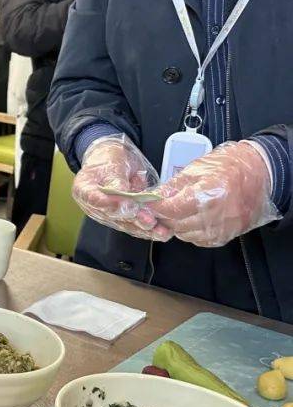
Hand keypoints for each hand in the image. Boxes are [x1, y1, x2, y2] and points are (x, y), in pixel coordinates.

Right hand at [71, 134, 170, 240]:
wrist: (114, 162)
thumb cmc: (109, 159)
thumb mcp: (112, 163)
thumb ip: (116, 179)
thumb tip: (121, 191)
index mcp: (84, 191)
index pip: (95, 200)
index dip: (111, 205)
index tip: (128, 205)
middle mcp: (94, 207)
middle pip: (113, 216)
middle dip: (134, 219)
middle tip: (149, 220)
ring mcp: (108, 215)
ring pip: (126, 224)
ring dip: (144, 229)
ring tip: (161, 231)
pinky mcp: (121, 219)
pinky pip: (134, 226)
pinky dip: (148, 230)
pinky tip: (161, 232)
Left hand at [149, 141, 279, 247]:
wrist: (261, 174)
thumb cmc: (230, 166)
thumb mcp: (197, 168)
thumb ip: (173, 185)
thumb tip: (153, 196)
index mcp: (207, 194)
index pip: (171, 209)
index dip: (154, 207)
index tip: (146, 203)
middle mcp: (216, 215)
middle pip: (176, 224)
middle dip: (163, 216)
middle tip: (158, 207)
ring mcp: (222, 228)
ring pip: (185, 234)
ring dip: (176, 225)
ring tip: (177, 211)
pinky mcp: (226, 236)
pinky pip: (199, 240)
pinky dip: (190, 231)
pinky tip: (192, 218)